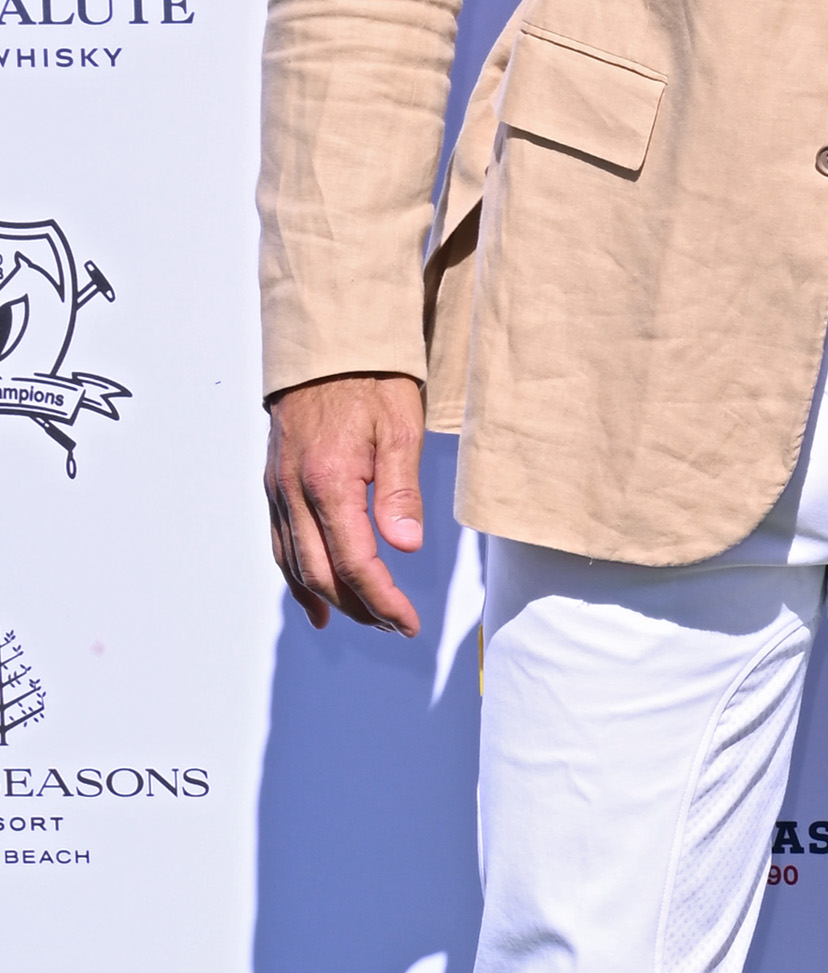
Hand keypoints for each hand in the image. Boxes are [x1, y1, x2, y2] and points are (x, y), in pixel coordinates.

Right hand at [264, 373, 430, 634]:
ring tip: (365, 619)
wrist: (326, 348)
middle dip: (360, 608)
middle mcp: (295, 492)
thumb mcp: (401, 428)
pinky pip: (281, 545)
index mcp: (330, 481)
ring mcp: (279, 491)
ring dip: (330, 600)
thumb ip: (400, 492)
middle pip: (322, 574)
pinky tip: (316, 600)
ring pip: (295, 566)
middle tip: (395, 624)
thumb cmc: (370, 381)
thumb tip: (404, 546)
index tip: (407, 621)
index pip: (355, 562)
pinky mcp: (275, 486)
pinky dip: (297, 579)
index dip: (383, 599)